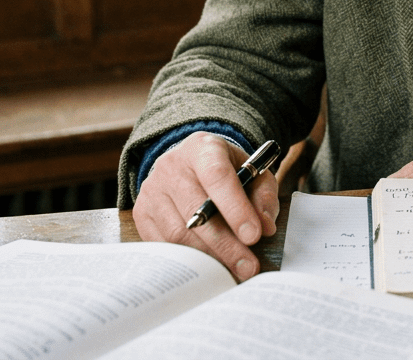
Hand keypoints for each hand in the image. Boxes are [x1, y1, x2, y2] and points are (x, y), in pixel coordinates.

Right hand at [133, 132, 278, 280]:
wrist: (189, 163)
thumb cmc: (226, 170)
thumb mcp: (252, 171)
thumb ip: (263, 195)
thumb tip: (265, 226)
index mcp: (203, 148)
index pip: (217, 176)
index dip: (236, 208)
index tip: (254, 236)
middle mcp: (173, 166)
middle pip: (196, 211)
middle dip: (226, 244)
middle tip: (248, 267)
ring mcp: (152, 190)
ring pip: (178, 233)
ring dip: (208, 256)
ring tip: (232, 270)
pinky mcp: (141, 213)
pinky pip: (163, 245)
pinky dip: (187, 259)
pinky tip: (208, 267)